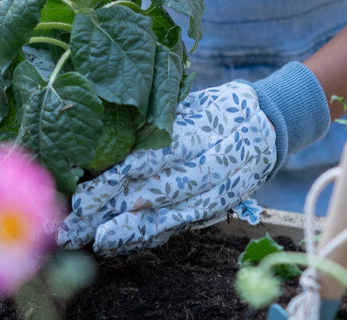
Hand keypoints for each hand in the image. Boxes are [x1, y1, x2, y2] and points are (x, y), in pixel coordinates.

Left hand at [57, 81, 277, 254]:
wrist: (269, 123)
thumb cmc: (220, 107)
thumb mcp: (193, 104)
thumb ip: (159, 122)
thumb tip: (110, 137)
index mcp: (202, 128)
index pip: (153, 158)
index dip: (118, 178)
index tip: (85, 194)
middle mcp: (212, 161)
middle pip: (157, 189)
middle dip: (114, 208)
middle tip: (76, 222)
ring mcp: (219, 188)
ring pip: (172, 213)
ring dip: (132, 229)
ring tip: (97, 239)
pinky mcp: (220, 204)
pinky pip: (183, 222)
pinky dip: (154, 233)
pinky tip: (126, 242)